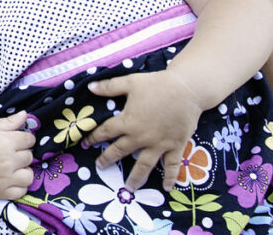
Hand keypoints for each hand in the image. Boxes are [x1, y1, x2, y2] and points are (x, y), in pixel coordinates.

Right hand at [0, 112, 35, 199]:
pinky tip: (9, 178)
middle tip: (8, 152)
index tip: (14, 139)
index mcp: (5, 142)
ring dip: (23, 170)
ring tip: (12, 166)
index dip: (23, 138)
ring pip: (29, 175)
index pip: (29, 140)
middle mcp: (7, 161)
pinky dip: (19, 185)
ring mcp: (4, 178)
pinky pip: (22, 191)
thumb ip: (9, 122)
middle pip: (29, 157)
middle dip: (21, 153)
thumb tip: (26, 114)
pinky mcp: (0, 192)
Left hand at [84, 69, 203, 190]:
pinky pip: (171, 165)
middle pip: (120, 150)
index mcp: (128, 121)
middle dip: (108, 159)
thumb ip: (109, 87)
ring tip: (128, 188)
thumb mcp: (130, 82)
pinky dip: (170, 177)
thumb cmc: (157, 84)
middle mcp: (141, 136)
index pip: (106, 132)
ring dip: (135, 177)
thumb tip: (90, 87)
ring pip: (143, 164)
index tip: (85, 143)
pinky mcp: (175, 146)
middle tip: (100, 166)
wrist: (187, 90)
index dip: (94, 137)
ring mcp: (158, 144)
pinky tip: (167, 188)